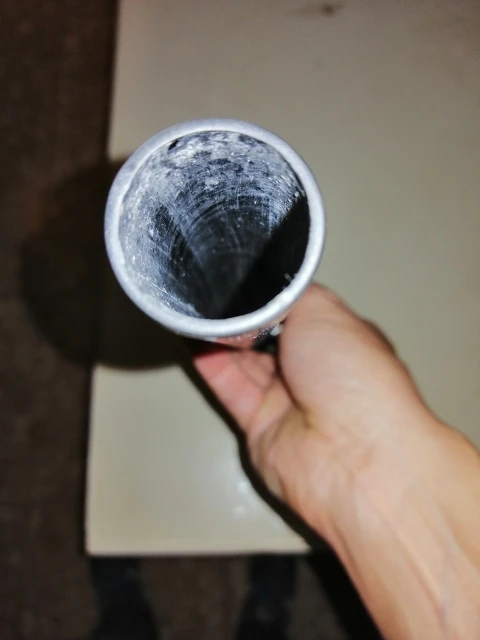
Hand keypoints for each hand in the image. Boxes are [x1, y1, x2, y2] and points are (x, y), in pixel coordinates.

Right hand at [193, 284, 435, 538]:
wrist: (349, 452)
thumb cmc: (352, 373)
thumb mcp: (324, 310)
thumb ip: (288, 296)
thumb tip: (262, 297)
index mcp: (339, 339)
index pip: (297, 311)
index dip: (270, 298)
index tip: (242, 281)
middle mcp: (314, 370)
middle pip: (267, 335)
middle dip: (244, 317)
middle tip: (217, 295)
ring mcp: (288, 399)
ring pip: (245, 360)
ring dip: (223, 336)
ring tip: (196, 308)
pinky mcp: (260, 424)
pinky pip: (230, 387)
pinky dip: (210, 363)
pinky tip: (192, 337)